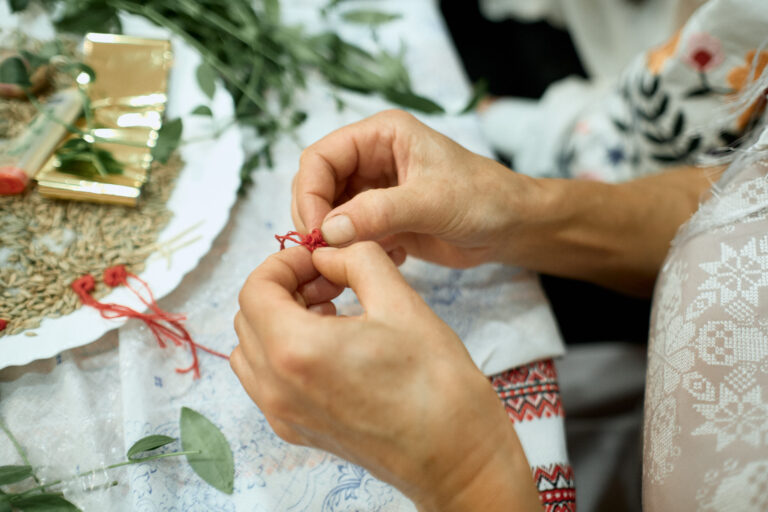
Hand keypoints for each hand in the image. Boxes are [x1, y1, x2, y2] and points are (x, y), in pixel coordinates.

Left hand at [232, 243, 541, 510]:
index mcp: (296, 351)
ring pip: (252, 350)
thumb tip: (329, 252)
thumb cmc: (438, 386)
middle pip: (248, 317)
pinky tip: (331, 343)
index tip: (317, 258)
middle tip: (330, 278)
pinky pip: (267, 381)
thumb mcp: (401, 302)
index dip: (284, 262)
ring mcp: (285, 415)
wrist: (458, 459)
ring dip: (279, 319)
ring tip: (329, 309)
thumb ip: (357, 260)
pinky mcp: (299, 431)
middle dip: (284, 287)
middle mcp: (278, 388)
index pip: (256, 289)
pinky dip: (283, 352)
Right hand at [291, 109, 542, 267]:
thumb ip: (379, 213)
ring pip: (330, 214)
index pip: (320, 157)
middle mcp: (372, 159)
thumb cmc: (482, 198)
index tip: (316, 231)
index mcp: (381, 135)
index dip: (310, 193)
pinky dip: (356, 250)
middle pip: (318, 186)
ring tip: (356, 258)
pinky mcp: (381, 219)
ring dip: (335, 239)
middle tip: (325, 253)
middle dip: (317, 219)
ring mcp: (374, 190)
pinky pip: (350, 234)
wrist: (512, 227)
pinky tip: (391, 257)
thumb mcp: (431, 202)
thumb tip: (328, 231)